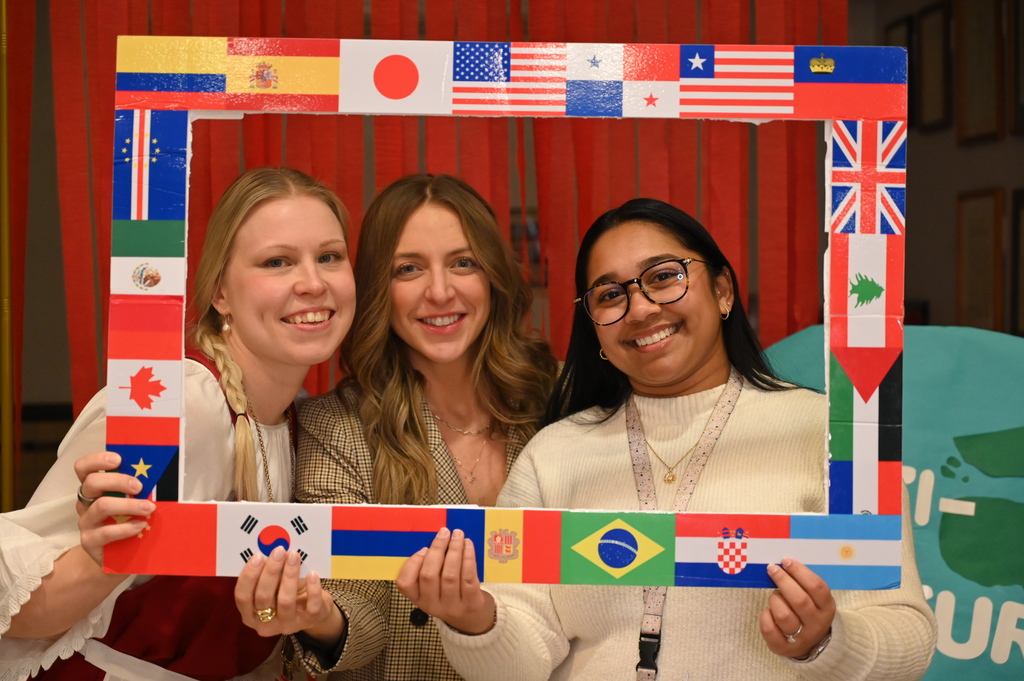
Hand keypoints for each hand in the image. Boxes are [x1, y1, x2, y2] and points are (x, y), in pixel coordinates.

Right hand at [74, 451, 154, 565]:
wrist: (116, 556)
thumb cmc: (126, 520)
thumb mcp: (129, 501)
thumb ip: (135, 487)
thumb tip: (159, 472)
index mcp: (93, 488)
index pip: (83, 468)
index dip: (97, 460)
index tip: (119, 459)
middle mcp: (85, 503)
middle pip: (92, 483)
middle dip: (118, 481)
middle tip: (139, 486)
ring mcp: (85, 522)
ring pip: (101, 506)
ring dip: (128, 505)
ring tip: (149, 508)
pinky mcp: (89, 541)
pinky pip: (106, 532)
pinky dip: (126, 527)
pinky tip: (141, 525)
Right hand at [234, 546, 342, 643]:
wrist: (313, 611)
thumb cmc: (287, 594)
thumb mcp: (274, 587)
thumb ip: (269, 575)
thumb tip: (271, 552)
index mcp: (250, 615)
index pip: (242, 597)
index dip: (248, 576)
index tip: (257, 556)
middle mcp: (265, 624)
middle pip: (263, 597)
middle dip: (271, 571)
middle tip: (279, 551)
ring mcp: (287, 625)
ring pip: (285, 601)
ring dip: (290, 575)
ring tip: (294, 556)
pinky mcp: (308, 622)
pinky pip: (311, 606)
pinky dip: (312, 589)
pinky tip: (313, 574)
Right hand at [396, 527, 495, 634]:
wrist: (471, 619)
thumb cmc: (450, 595)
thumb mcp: (433, 589)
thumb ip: (429, 569)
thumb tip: (434, 541)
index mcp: (418, 599)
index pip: (405, 584)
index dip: (412, 563)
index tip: (423, 548)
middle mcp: (432, 605)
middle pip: (429, 575)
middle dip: (437, 549)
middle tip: (444, 532)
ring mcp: (452, 606)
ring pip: (449, 575)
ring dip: (454, 550)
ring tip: (458, 535)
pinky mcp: (471, 603)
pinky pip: (468, 578)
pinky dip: (468, 558)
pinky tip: (468, 545)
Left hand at [760, 558, 835, 659]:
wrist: (811, 644)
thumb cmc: (809, 612)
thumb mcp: (815, 599)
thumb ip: (804, 584)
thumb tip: (784, 562)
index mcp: (827, 608)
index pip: (817, 587)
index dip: (799, 571)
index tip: (786, 561)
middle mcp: (817, 624)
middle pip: (799, 600)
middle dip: (783, 580)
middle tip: (772, 569)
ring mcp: (801, 638)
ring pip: (784, 616)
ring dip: (775, 600)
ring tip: (775, 595)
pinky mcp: (783, 647)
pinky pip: (770, 629)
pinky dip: (765, 616)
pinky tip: (768, 612)